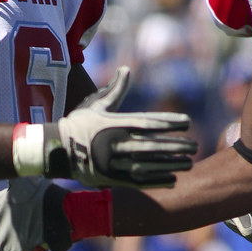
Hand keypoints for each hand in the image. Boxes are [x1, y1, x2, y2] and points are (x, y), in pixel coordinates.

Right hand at [13, 67, 196, 187]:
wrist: (56, 151)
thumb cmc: (77, 125)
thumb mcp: (94, 105)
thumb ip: (114, 90)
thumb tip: (126, 69)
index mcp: (116, 124)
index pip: (149, 122)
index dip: (169, 123)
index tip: (187, 122)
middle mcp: (117, 143)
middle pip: (154, 145)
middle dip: (176, 146)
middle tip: (195, 146)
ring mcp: (115, 162)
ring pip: (149, 164)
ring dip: (171, 164)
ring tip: (189, 163)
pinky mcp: (111, 178)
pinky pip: (138, 180)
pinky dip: (156, 181)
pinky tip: (172, 180)